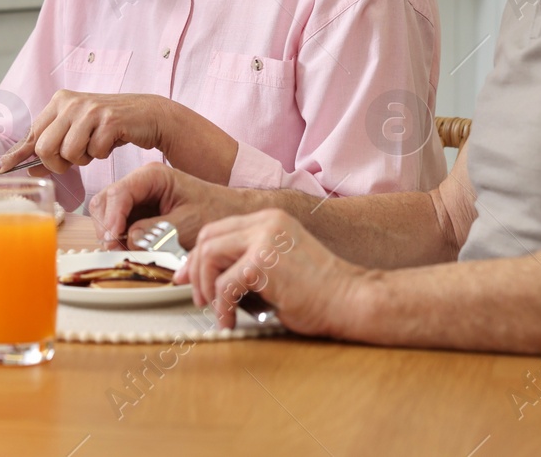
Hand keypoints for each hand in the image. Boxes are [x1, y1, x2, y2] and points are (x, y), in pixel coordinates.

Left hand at [0, 90, 168, 174]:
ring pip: (69, 153)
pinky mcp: (109, 120)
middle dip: (58, 163)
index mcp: (59, 101)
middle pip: (45, 148)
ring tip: (95, 145)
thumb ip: (54, 143)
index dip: (15, 155)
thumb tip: (30, 167)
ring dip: (83, 158)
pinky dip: (102, 154)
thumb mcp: (77, 129)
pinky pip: (94, 152)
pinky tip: (110, 141)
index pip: (31, 134)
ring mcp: (90, 110)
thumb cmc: (109, 125)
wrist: (147, 114)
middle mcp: (71, 102)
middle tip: (74, 160)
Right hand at [89, 162, 250, 247]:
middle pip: (105, 201)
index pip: (119, 193)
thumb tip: (129, 238)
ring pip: (107, 214)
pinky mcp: (138, 214)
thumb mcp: (188, 224)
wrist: (231, 215)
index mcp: (153, 176)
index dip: (112, 218)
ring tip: (123, 251)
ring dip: (110, 234)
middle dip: (106, 226)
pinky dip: (118, 239)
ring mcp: (137, 199)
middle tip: (115, 249)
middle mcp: (140, 183)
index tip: (112, 240)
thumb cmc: (215, 213)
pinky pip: (117, 225)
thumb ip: (156, 231)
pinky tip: (129, 250)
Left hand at [183, 210, 369, 334]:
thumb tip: (210, 276)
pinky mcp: (263, 263)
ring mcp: (265, 239)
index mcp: (270, 219)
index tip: (189, 277)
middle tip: (199, 298)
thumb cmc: (319, 290)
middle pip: (208, 238)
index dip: (198, 255)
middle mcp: (266, 222)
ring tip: (217, 310)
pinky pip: (224, 284)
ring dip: (206, 288)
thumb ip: (248, 262)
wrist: (351, 299)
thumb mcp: (279, 264)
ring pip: (209, 256)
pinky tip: (229, 320)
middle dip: (195, 270)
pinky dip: (221, 307)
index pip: (218, 229)